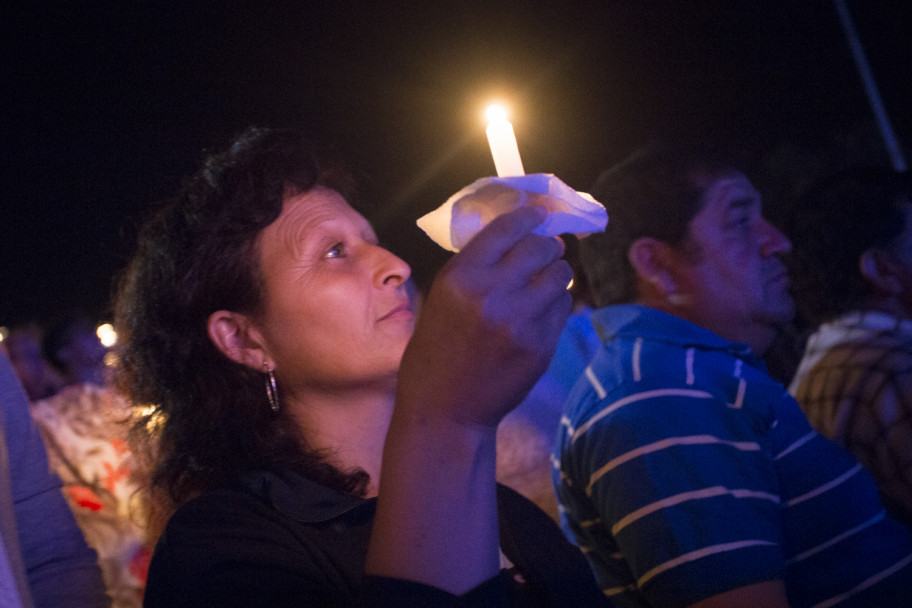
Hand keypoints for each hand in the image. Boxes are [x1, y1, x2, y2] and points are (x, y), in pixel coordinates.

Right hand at [398, 205, 572, 428]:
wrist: (445, 408)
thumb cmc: (438, 348)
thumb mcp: (442, 296)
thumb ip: (477, 266)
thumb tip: (522, 234)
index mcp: (461, 276)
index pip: (508, 228)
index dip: (529, 216)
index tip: (539, 215)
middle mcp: (492, 294)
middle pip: (541, 247)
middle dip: (547, 244)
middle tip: (546, 249)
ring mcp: (520, 322)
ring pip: (559, 275)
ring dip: (555, 273)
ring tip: (543, 282)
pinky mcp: (541, 346)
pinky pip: (564, 306)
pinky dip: (556, 303)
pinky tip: (540, 311)